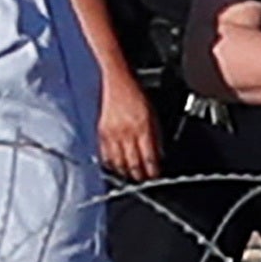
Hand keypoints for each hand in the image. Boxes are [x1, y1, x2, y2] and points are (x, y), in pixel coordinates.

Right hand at [96, 68, 162, 182]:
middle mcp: (127, 133)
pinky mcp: (101, 133)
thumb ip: (156, 136)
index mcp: (143, 128)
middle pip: (133, 164)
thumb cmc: (135, 94)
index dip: (152, 171)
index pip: (149, 158)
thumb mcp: (153, 114)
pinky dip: (111, 164)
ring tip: (130, 176)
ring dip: (125, 173)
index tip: (154, 176)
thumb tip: (159, 155)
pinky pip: (105, 155)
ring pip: (118, 163)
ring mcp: (112, 134)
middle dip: (139, 176)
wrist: (116, 81)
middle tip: (143, 180)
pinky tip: (116, 166)